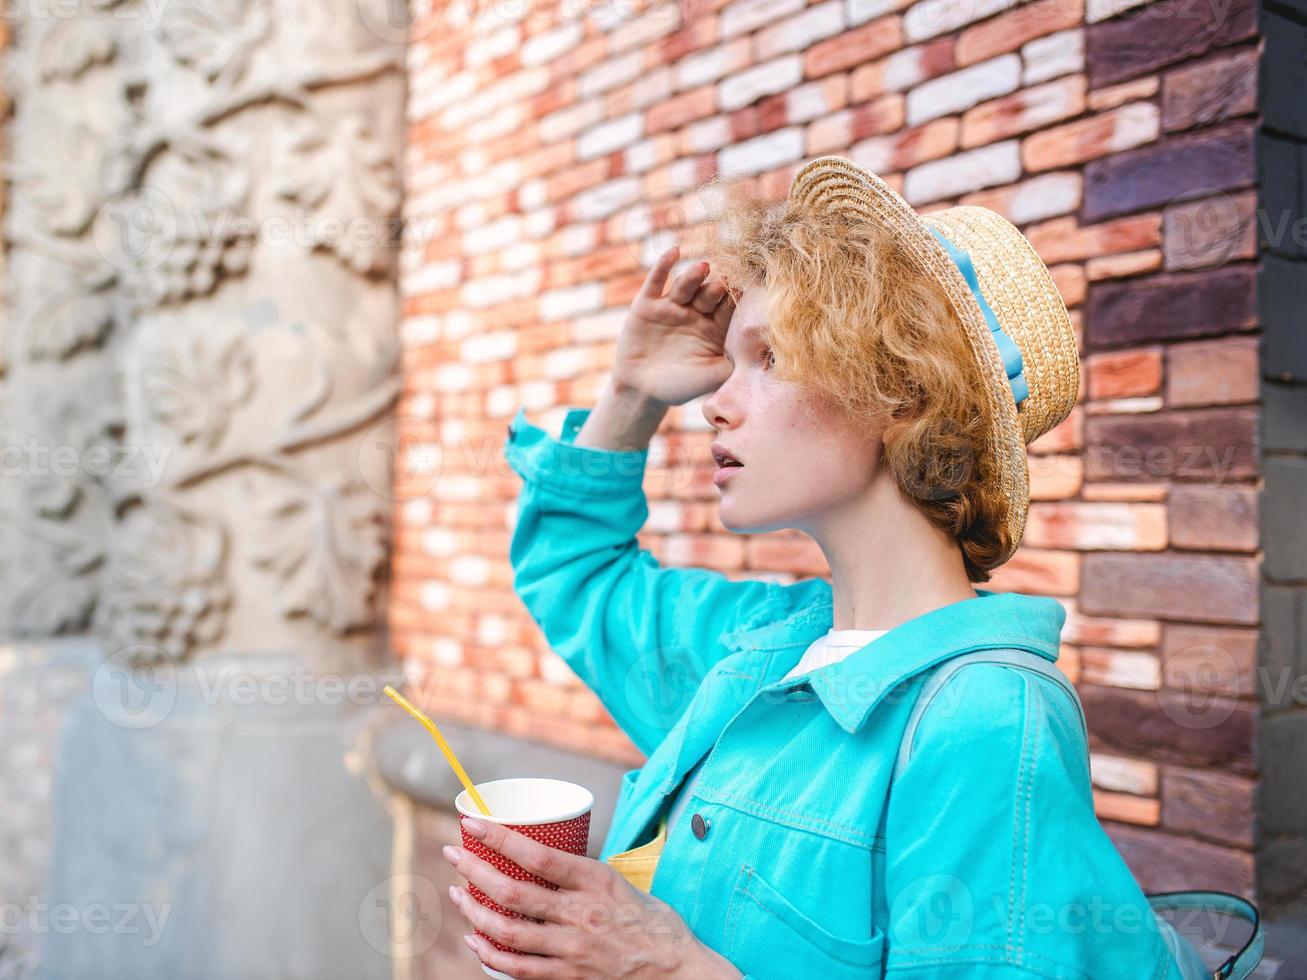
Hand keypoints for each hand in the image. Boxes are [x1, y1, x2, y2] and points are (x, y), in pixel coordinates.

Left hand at [443, 817, 741, 979]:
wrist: (677, 971)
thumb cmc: (653, 922)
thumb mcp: (621, 884)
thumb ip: (583, 876)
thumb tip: (545, 860)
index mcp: (595, 881)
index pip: (538, 855)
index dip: (500, 838)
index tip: (473, 823)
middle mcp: (580, 914)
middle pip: (513, 892)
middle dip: (474, 871)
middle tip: (453, 854)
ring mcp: (571, 949)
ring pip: (507, 931)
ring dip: (474, 911)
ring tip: (457, 894)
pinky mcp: (568, 977)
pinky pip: (518, 968)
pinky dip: (490, 954)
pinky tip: (476, 940)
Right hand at [612, 244, 736, 408]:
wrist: (642, 391)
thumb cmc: (681, 386)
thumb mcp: (712, 376)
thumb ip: (733, 363)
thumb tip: (763, 356)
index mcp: (714, 328)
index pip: (727, 309)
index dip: (734, 301)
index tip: (743, 293)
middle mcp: (695, 313)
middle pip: (708, 294)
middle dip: (716, 288)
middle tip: (724, 283)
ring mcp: (671, 306)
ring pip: (685, 286)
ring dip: (695, 276)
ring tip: (704, 267)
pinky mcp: (647, 304)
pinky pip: (656, 281)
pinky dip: (663, 265)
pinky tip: (674, 251)